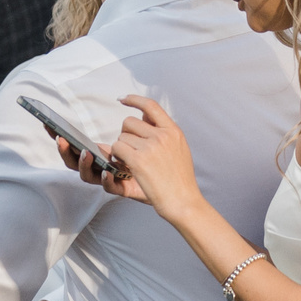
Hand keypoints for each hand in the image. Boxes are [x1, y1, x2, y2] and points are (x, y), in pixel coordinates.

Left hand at [102, 95, 202, 218]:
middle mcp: (163, 136)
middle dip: (126, 135)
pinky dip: (118, 158)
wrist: (183, 201)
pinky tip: (128, 167)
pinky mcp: (138, 160)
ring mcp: (151, 147)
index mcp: (174, 132)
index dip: (135, 99)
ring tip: (134, 163)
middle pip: (129, 122)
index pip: (151, 106)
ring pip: (121, 137)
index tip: (124, 99)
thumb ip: (164, 133)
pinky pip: (117, 149)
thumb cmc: (180, 179)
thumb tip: (144, 116)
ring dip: (122, 149)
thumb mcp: (179, 150)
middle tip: (132, 150)